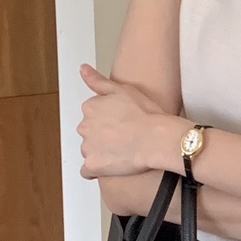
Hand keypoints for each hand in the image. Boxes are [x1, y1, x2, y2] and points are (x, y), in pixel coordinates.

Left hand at [77, 64, 166, 178]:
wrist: (158, 139)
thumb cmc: (147, 115)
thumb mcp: (124, 89)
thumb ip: (98, 81)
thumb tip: (82, 69)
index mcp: (90, 107)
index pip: (91, 116)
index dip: (107, 122)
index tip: (120, 125)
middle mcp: (84, 126)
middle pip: (89, 134)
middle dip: (102, 137)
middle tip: (124, 139)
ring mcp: (88, 147)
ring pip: (89, 151)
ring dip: (101, 153)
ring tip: (122, 153)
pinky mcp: (93, 166)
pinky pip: (87, 171)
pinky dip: (96, 170)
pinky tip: (110, 168)